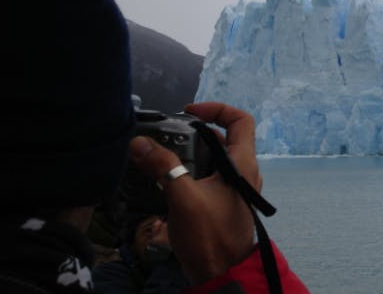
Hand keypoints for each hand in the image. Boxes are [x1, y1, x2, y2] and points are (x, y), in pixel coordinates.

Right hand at [128, 102, 261, 283]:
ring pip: (214, 156)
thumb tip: (140, 143)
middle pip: (223, 136)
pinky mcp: (224, 199)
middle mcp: (243, 171)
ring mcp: (234, 186)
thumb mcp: (183, 198)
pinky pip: (209, 174)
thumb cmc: (211, 238)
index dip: (217, 108)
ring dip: (191, 150)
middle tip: (170, 133)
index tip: (190, 112)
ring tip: (166, 153)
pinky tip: (170, 176)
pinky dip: (192, 168)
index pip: (241, 120)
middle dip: (196, 131)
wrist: (220, 274)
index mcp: (242, 165)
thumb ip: (163, 167)